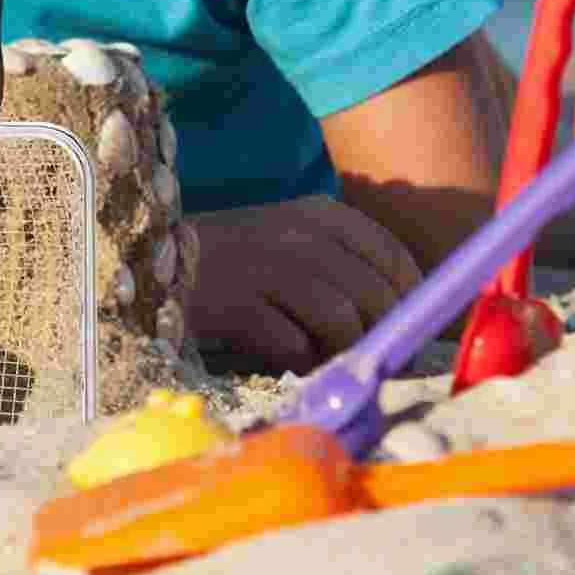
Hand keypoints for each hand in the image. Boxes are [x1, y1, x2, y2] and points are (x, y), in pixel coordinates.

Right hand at [183, 195, 421, 373]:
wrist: (163, 260)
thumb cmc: (245, 259)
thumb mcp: (299, 240)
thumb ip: (348, 265)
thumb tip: (404, 317)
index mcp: (321, 214)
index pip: (392, 256)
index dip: (410, 299)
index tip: (407, 329)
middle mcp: (300, 234)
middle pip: (373, 292)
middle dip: (381, 333)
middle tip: (372, 357)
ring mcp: (268, 267)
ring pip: (341, 319)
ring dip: (340, 348)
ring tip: (323, 354)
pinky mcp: (239, 304)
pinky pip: (295, 345)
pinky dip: (300, 360)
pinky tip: (287, 355)